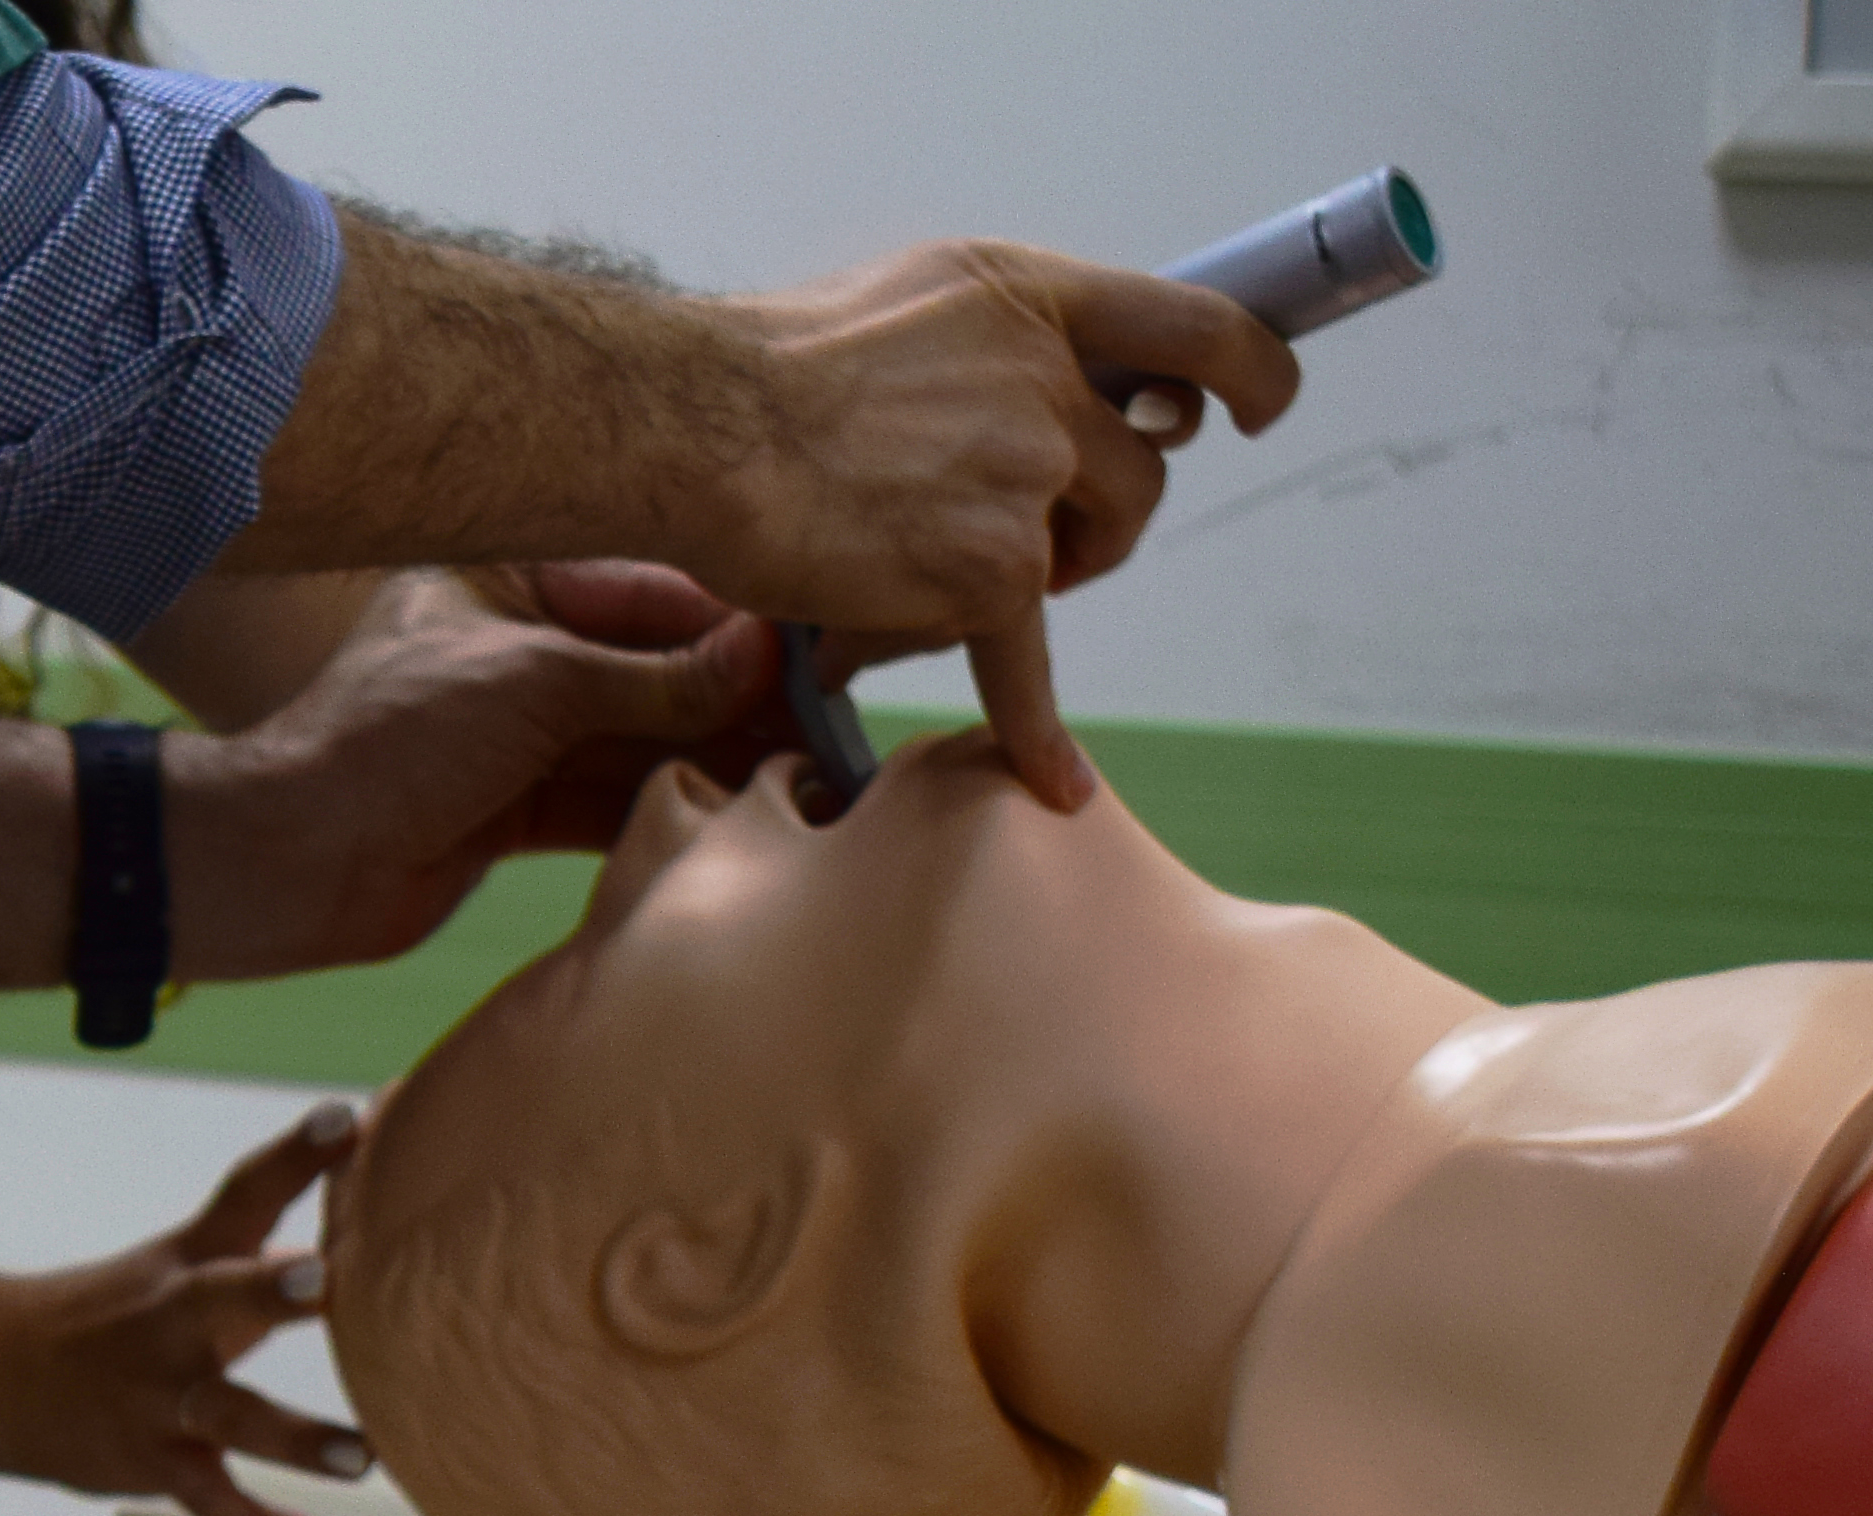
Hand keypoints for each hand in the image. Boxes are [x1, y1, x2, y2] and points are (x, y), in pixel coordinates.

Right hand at [0, 1106, 362, 1515]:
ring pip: (227, 1417)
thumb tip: (359, 1155)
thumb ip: (271, 1212)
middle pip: (221, 1299)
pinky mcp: (155, 1461)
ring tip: (362, 1460)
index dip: (298, 1154)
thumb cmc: (119, 1312)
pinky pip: (216, 1503)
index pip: (245, 1194)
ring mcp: (161, 1398)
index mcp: (189, 1264)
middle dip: (270, 1290)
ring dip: (293, 1437)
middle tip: (318, 1278)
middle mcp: (174, 1324)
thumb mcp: (186, 1255)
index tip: (351, 1116)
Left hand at [169, 568, 776, 979]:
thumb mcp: (536, 686)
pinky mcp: (511, 808)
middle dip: (734, 696)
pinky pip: (609, 796)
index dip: (732, 626)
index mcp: (504, 579)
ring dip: (712, 754)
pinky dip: (666, 802)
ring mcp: (513, 731)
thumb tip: (768, 660)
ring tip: (803, 767)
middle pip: (652, 666)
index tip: (814, 649)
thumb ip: (656, 680)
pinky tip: (735, 806)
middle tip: (828, 717)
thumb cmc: (385, 743)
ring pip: (638, 736)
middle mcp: (512, 647)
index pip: (648, 590)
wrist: (288, 862)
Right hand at [687, 244, 1295, 807]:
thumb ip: (993, 343)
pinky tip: (1053, 781)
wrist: (696, 434)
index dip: (1249, 370)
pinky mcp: (992, 568)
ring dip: (1039, 577)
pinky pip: (1026, 662)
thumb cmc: (758, 379)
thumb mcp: (908, 305)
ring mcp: (1028, 471)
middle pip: (1137, 464)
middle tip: (1012, 535)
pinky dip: (1035, 728)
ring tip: (936, 583)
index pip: (1196, 324)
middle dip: (1093, 510)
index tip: (1255, 407)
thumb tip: (1044, 393)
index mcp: (1031, 296)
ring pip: (1089, 549)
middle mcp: (1049, 377)